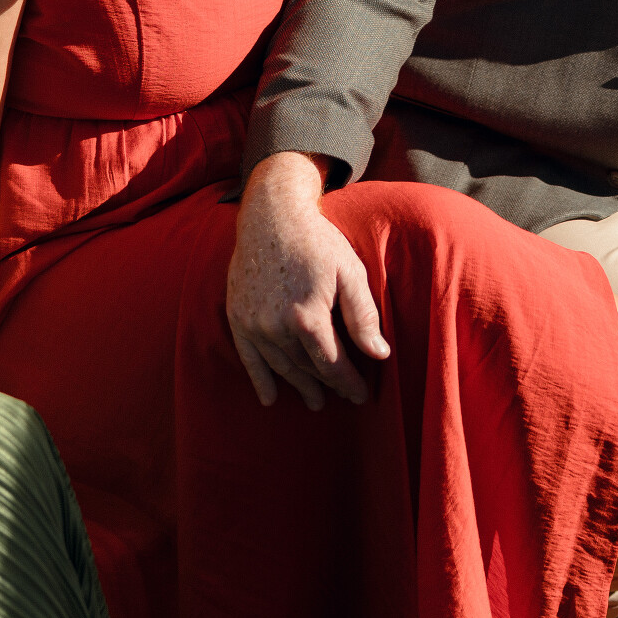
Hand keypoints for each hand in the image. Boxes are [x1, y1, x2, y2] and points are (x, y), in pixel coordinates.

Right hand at [226, 152, 390, 409]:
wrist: (271, 216)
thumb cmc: (317, 242)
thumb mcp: (350, 272)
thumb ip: (363, 316)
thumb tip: (379, 354)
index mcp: (307, 318)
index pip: (332, 364)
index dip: (349, 384)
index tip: (361, 396)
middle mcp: (276, 327)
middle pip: (307, 368)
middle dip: (328, 386)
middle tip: (341, 399)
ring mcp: (253, 324)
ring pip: (281, 367)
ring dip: (299, 387)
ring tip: (314, 401)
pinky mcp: (237, 317)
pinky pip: (248, 358)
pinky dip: (260, 381)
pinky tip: (270, 399)